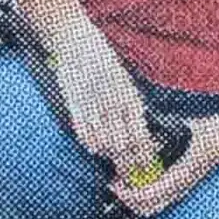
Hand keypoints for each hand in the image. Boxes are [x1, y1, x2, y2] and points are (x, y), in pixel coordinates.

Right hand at [43, 27, 157, 179]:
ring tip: (112, 161)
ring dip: (108, 156)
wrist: (77, 43)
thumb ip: (131, 107)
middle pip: (123, 147)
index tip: (144, 166)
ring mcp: (93, 107)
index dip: (143, 156)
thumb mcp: (125, 82)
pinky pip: (84, 135)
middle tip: (127, 174)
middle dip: (126, 165)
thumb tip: (140, 134)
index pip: (141, 137)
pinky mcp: (75, 107)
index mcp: (130, 99)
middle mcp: (113, 105)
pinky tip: (95, 147)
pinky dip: (90, 144)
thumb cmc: (104, 62)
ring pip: (104, 144)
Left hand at [113, 104, 218, 218]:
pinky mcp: (183, 185)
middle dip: (129, 199)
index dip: (130, 194)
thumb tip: (144, 138)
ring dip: (136, 198)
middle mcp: (184, 184)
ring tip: (123, 183)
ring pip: (155, 206)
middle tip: (115, 185)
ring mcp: (185, 187)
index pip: (151, 194)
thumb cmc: (212, 129)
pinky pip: (161, 199)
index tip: (116, 184)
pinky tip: (138, 179)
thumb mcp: (185, 126)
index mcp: (184, 172)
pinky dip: (146, 194)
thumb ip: (165, 132)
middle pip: (150, 207)